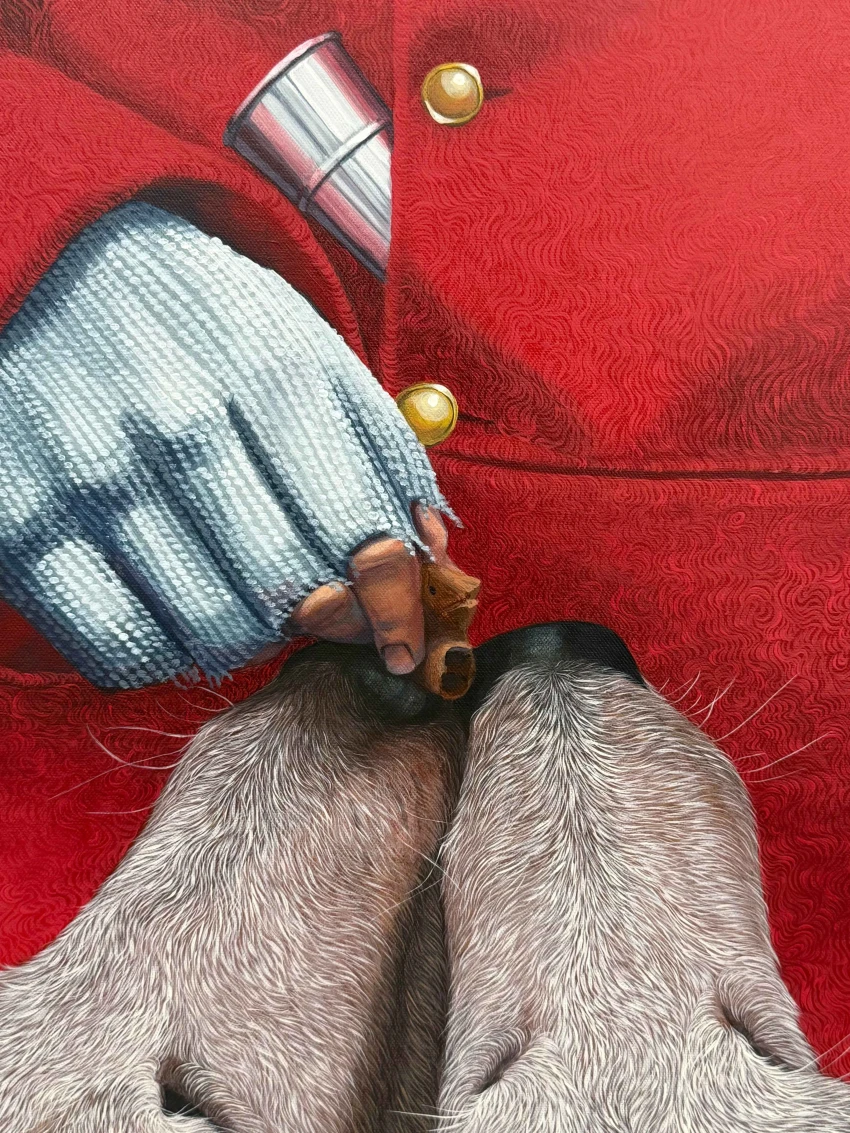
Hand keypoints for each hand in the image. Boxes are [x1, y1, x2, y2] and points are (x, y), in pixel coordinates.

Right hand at [0, 202, 448, 687]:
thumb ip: (379, 446)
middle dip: (327, 622)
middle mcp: (179, 429)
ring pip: (212, 635)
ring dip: (250, 638)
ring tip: (245, 595)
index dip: (398, 606)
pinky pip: (119, 649)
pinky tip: (173, 606)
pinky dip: (163, 651)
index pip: (360, 532)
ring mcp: (92, 481)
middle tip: (323, 610)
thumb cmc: (202, 321)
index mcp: (266, 375)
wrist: (53, 268)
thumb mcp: (303, 346)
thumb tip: (435, 552)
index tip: (406, 637)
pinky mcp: (18, 526)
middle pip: (291, 594)